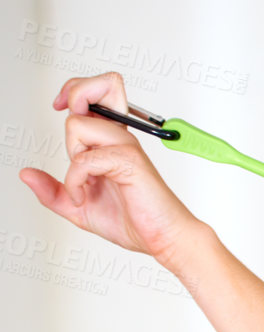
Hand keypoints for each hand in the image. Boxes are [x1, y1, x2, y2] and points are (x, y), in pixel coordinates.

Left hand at [18, 72, 205, 269]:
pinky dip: (75, 182)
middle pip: (96, 86)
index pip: (93, 94)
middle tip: (70, 137)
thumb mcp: (79, 207)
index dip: (72, 90)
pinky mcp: (129, 161)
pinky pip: (84, 160)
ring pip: (78, 124)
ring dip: (71, 155)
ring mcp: (126, 147)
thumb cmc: (135, 221)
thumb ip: (53, 191)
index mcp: (111, 142)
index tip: (59, 104)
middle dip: (72, 100)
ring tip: (83, 179)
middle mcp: (119, 138)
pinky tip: (84, 196)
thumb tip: (26, 174)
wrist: (163, 239)